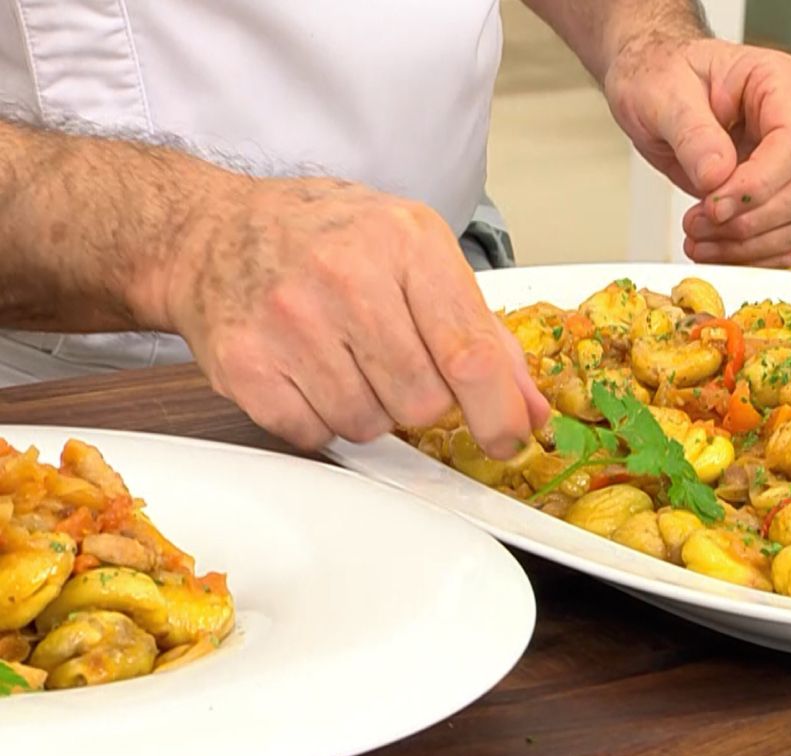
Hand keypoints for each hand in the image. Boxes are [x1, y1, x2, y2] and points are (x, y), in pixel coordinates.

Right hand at [158, 176, 548, 454]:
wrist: (212, 232)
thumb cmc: (327, 240)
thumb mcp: (416, 254)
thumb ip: (481, 333)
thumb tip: (529, 411)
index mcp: (405, 241)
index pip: (470, 353)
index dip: (498, 413)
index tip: (509, 439)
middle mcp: (346, 277)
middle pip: (423, 402)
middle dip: (421, 400)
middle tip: (394, 361)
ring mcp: (289, 322)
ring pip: (369, 425)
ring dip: (369, 409)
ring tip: (345, 357)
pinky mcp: (246, 366)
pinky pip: (315, 435)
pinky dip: (321, 418)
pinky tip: (309, 371)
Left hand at [605, 37, 790, 267]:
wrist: (654, 88)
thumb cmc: (663, 75)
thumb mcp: (663, 93)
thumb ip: (692, 132)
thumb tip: (716, 176)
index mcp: (779, 83)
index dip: (758, 184)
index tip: (714, 204)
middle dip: (747, 220)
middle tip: (696, 223)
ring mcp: (790, 164)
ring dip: (748, 245)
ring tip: (698, 240)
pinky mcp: (776, 196)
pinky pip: (785, 241)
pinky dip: (752, 257)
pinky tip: (714, 251)